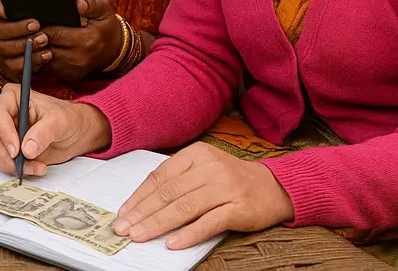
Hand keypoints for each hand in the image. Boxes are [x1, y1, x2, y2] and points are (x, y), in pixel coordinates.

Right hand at [0, 2, 50, 81]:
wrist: (22, 58)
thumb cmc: (28, 33)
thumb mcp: (25, 17)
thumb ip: (19, 7)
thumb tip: (7, 5)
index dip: (2, 10)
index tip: (8, 10)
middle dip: (18, 28)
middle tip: (36, 25)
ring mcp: (1, 53)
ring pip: (7, 49)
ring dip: (27, 45)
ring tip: (44, 40)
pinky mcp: (9, 68)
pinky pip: (17, 66)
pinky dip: (33, 61)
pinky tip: (45, 55)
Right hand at [0, 84, 110, 176]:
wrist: (76, 133)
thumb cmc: (68, 118)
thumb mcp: (59, 122)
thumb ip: (43, 133)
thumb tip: (27, 150)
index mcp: (13, 97)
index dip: (4, 132)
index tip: (16, 150)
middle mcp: (5, 114)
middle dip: (7, 155)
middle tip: (23, 166)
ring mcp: (5, 133)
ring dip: (13, 165)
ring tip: (38, 167)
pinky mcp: (9, 150)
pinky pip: (4, 162)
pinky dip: (18, 170)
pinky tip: (36, 169)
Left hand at [35, 0, 122, 80]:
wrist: (113, 49)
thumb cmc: (105, 26)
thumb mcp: (103, 9)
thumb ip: (91, 4)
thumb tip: (78, 5)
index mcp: (87, 40)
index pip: (54, 34)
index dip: (41, 28)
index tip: (34, 23)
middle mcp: (79, 58)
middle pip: (46, 48)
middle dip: (36, 39)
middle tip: (30, 30)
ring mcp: (74, 69)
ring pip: (44, 60)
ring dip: (37, 50)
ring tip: (35, 39)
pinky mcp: (69, 76)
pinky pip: (48, 69)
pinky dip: (42, 59)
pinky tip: (42, 49)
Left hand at [112, 142, 294, 248]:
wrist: (273, 187)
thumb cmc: (231, 179)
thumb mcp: (203, 169)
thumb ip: (177, 181)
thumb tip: (141, 204)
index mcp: (197, 154)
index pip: (160, 176)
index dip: (139, 196)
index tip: (123, 212)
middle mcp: (210, 168)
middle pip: (169, 193)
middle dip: (143, 213)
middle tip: (124, 228)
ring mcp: (225, 187)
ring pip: (184, 207)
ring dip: (158, 224)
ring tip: (140, 236)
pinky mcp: (239, 208)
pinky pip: (208, 222)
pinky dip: (188, 234)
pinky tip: (172, 243)